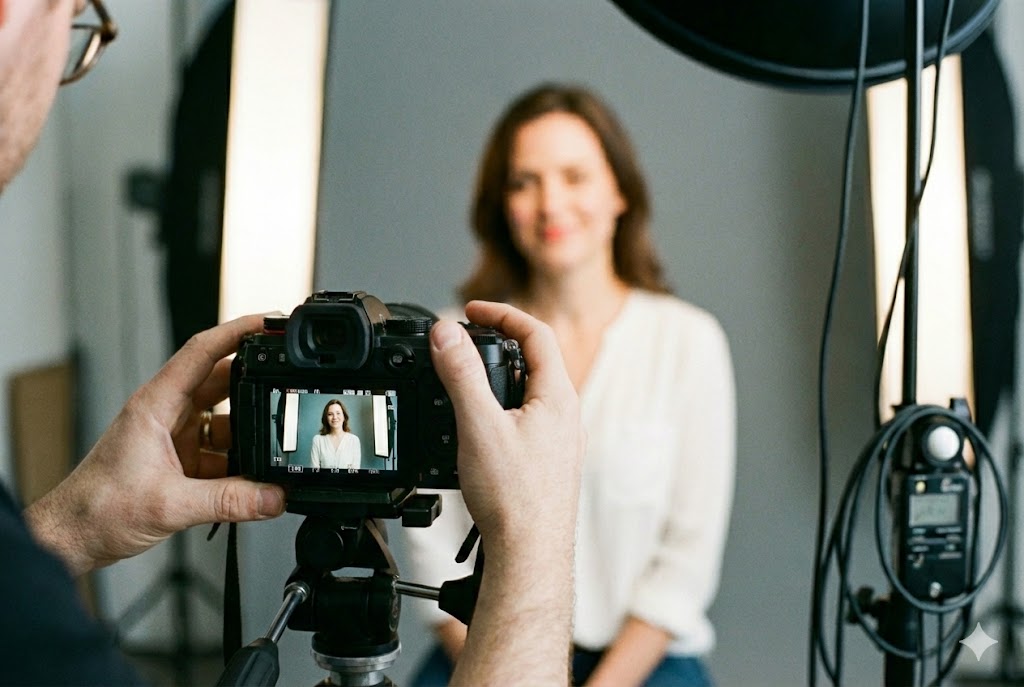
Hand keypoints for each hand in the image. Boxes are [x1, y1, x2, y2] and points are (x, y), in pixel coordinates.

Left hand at [24, 315, 285, 575]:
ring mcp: (175, 436)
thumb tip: (275, 497)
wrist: (73, 538)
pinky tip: (254, 479)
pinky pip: (222, 451)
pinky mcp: (180, 460)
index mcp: (156, 404)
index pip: (202, 351)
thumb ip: (229, 502)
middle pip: (223, 382)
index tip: (269, 322)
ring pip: (226, 420)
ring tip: (273, 451)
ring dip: (249, 435)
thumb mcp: (170, 505)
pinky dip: (240, 463)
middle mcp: (166, 413)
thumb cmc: (97, 509)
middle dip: (258, 385)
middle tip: (290, 387)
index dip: (238, 331)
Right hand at [430, 301, 582, 684]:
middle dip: (497, 343)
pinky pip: (526, 419)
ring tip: (463, 380)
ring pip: (529, 392)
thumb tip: (447, 331)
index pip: (536, 333)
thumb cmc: (515, 499)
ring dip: (497, 377)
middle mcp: (566, 416)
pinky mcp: (548, 463)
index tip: (471, 310)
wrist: (530, 555)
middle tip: (463, 341)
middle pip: (534, 360)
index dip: (502, 314)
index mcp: (558, 397)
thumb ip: (461, 374)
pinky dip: (500, 408)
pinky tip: (476, 428)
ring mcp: (560, 441)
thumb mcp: (479, 425)